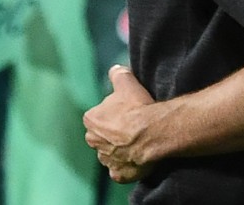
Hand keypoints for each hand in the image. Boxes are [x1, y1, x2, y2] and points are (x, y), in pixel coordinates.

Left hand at [83, 65, 156, 182]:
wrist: (152, 133)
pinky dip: (127, 165)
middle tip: (133, 125)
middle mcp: (93, 141)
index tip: (127, 110)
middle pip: (102, 135)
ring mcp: (105, 159)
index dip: (114, 112)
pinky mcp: (118, 173)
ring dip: (121, 148)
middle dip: (113, 132)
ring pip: (111, 153)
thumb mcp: (128, 83)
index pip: (98, 115)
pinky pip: (121, 170)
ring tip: (139, 140)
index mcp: (91, 119)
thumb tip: (115, 69)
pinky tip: (138, 156)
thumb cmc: (138, 108)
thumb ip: (118, 75)